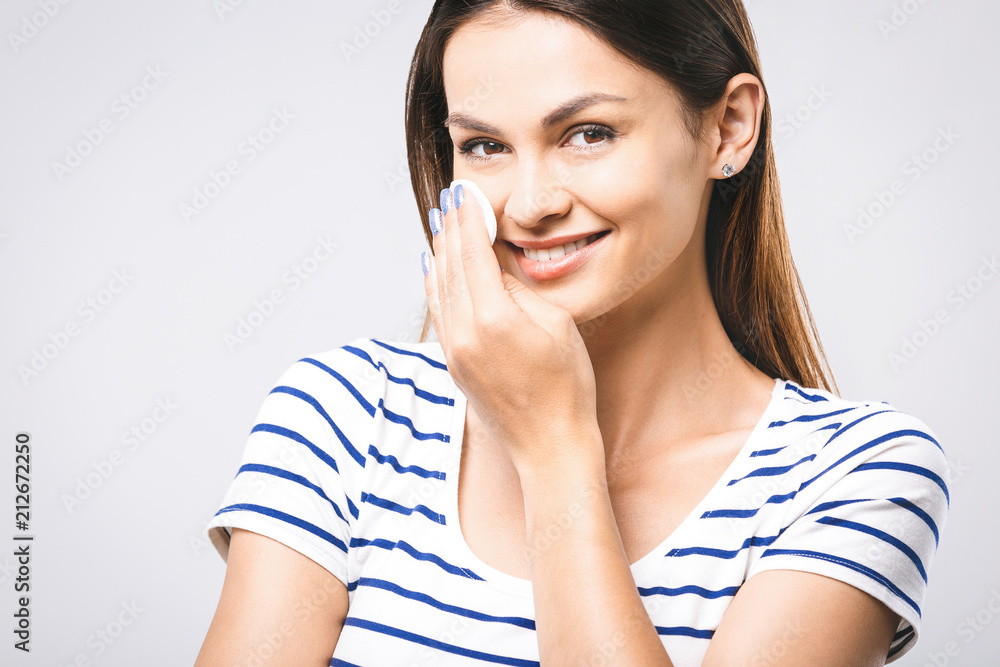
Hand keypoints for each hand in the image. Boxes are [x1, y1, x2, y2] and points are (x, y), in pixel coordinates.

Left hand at [421, 185, 600, 473]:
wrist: (549, 444)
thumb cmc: (566, 386)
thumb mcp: (555, 323)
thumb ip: (520, 288)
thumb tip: (496, 263)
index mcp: (493, 317)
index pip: (473, 253)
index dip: (468, 219)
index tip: (465, 193)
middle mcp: (464, 332)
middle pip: (449, 265)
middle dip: (450, 229)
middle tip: (450, 198)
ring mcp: (453, 350)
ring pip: (437, 287)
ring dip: (439, 252)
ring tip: (441, 224)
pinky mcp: (452, 363)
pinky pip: (437, 312)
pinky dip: (434, 283)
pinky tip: (435, 267)